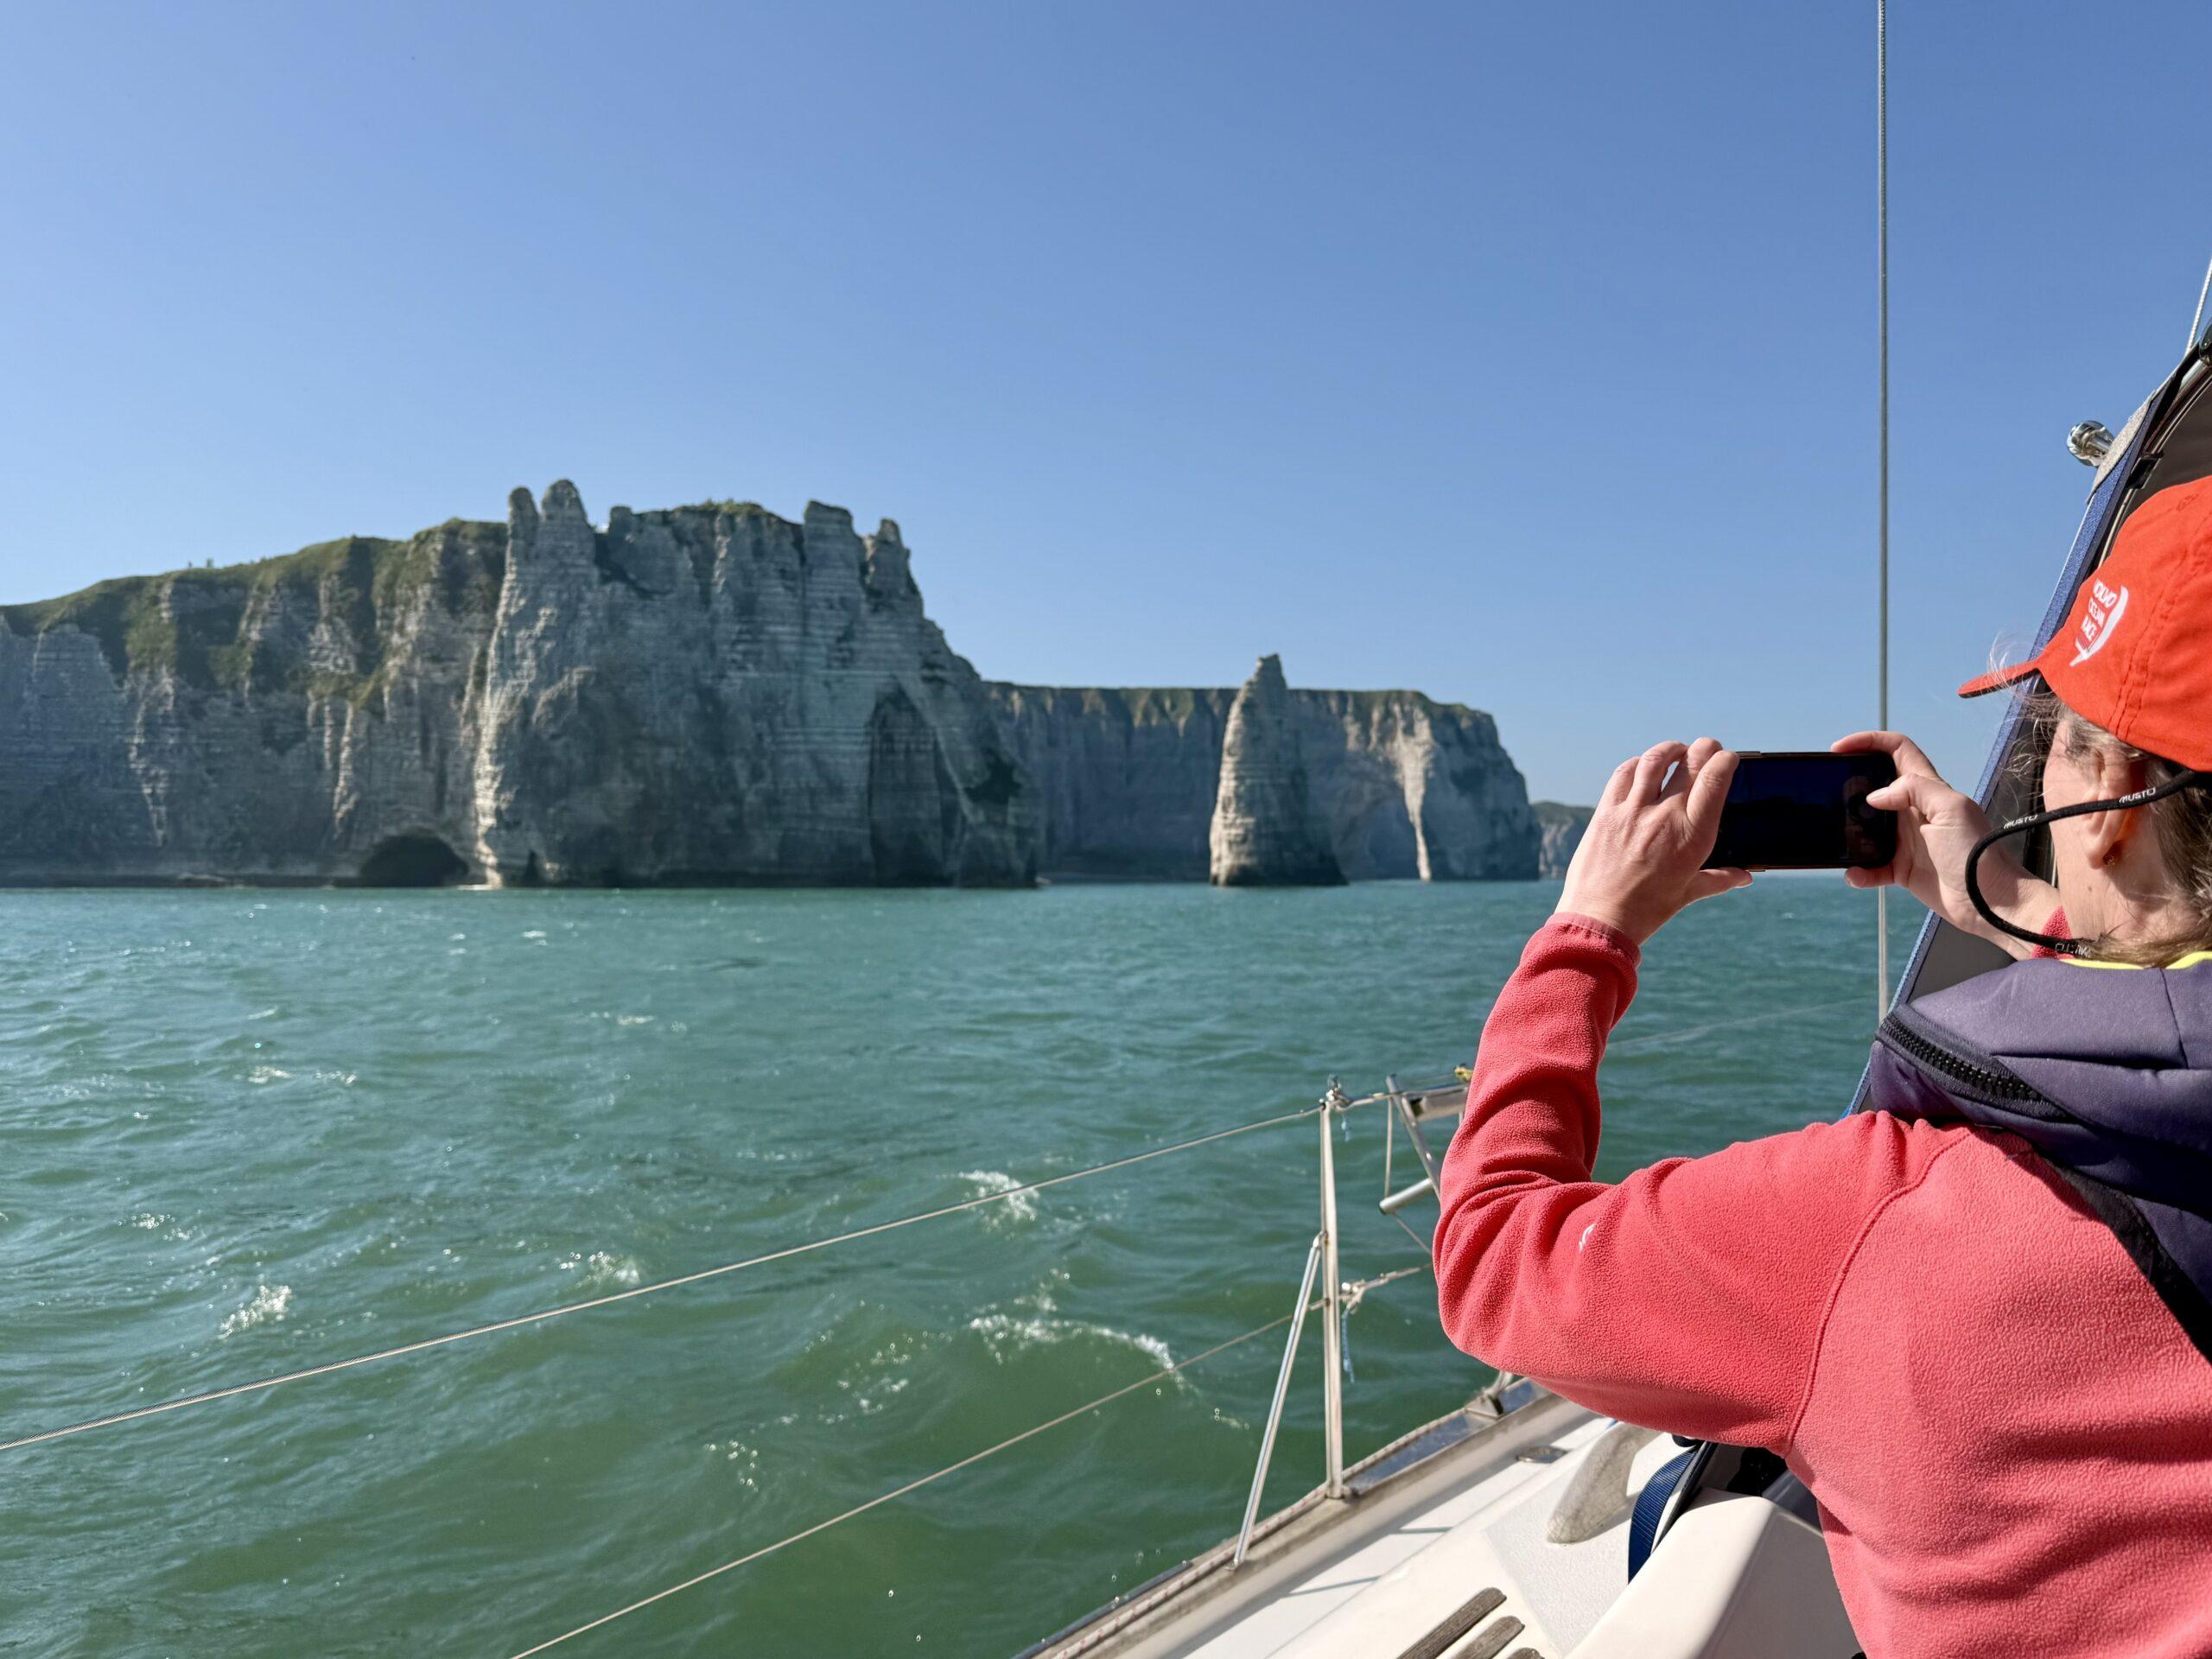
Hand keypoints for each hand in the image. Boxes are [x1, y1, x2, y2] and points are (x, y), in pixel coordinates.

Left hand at [1557, 738, 1751, 943]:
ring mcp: (1632, 812)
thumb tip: (1744, 876)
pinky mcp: (1605, 813)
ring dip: (1669, 749)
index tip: (1727, 759)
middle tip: (1706, 748)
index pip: (1714, 779)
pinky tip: (1643, 767)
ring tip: (1676, 750)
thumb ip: (1719, 879)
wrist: (1599, 921)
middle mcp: (1664, 817)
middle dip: (1702, 749)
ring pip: (1653, 760)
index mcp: (1691, 836)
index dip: (1725, 761)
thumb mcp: (1687, 893)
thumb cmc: (1647, 911)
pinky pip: (1622, 774)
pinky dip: (1636, 764)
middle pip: (1688, 762)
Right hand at [1830, 731, 2058, 959]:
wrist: (1988, 900)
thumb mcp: (1951, 809)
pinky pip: (1870, 867)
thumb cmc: (1978, 852)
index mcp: (1928, 789)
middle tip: (1829, 791)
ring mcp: (1906, 840)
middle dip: (1850, 784)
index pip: (1897, 750)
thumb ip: (1915, 789)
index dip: (1869, 742)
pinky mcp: (1901, 868)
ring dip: (1849, 832)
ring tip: (1838, 837)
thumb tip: (1875, 796)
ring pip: (1865, 827)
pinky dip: (1859, 871)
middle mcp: (1914, 810)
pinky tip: (1856, 874)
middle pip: (1874, 785)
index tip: (1840, 748)